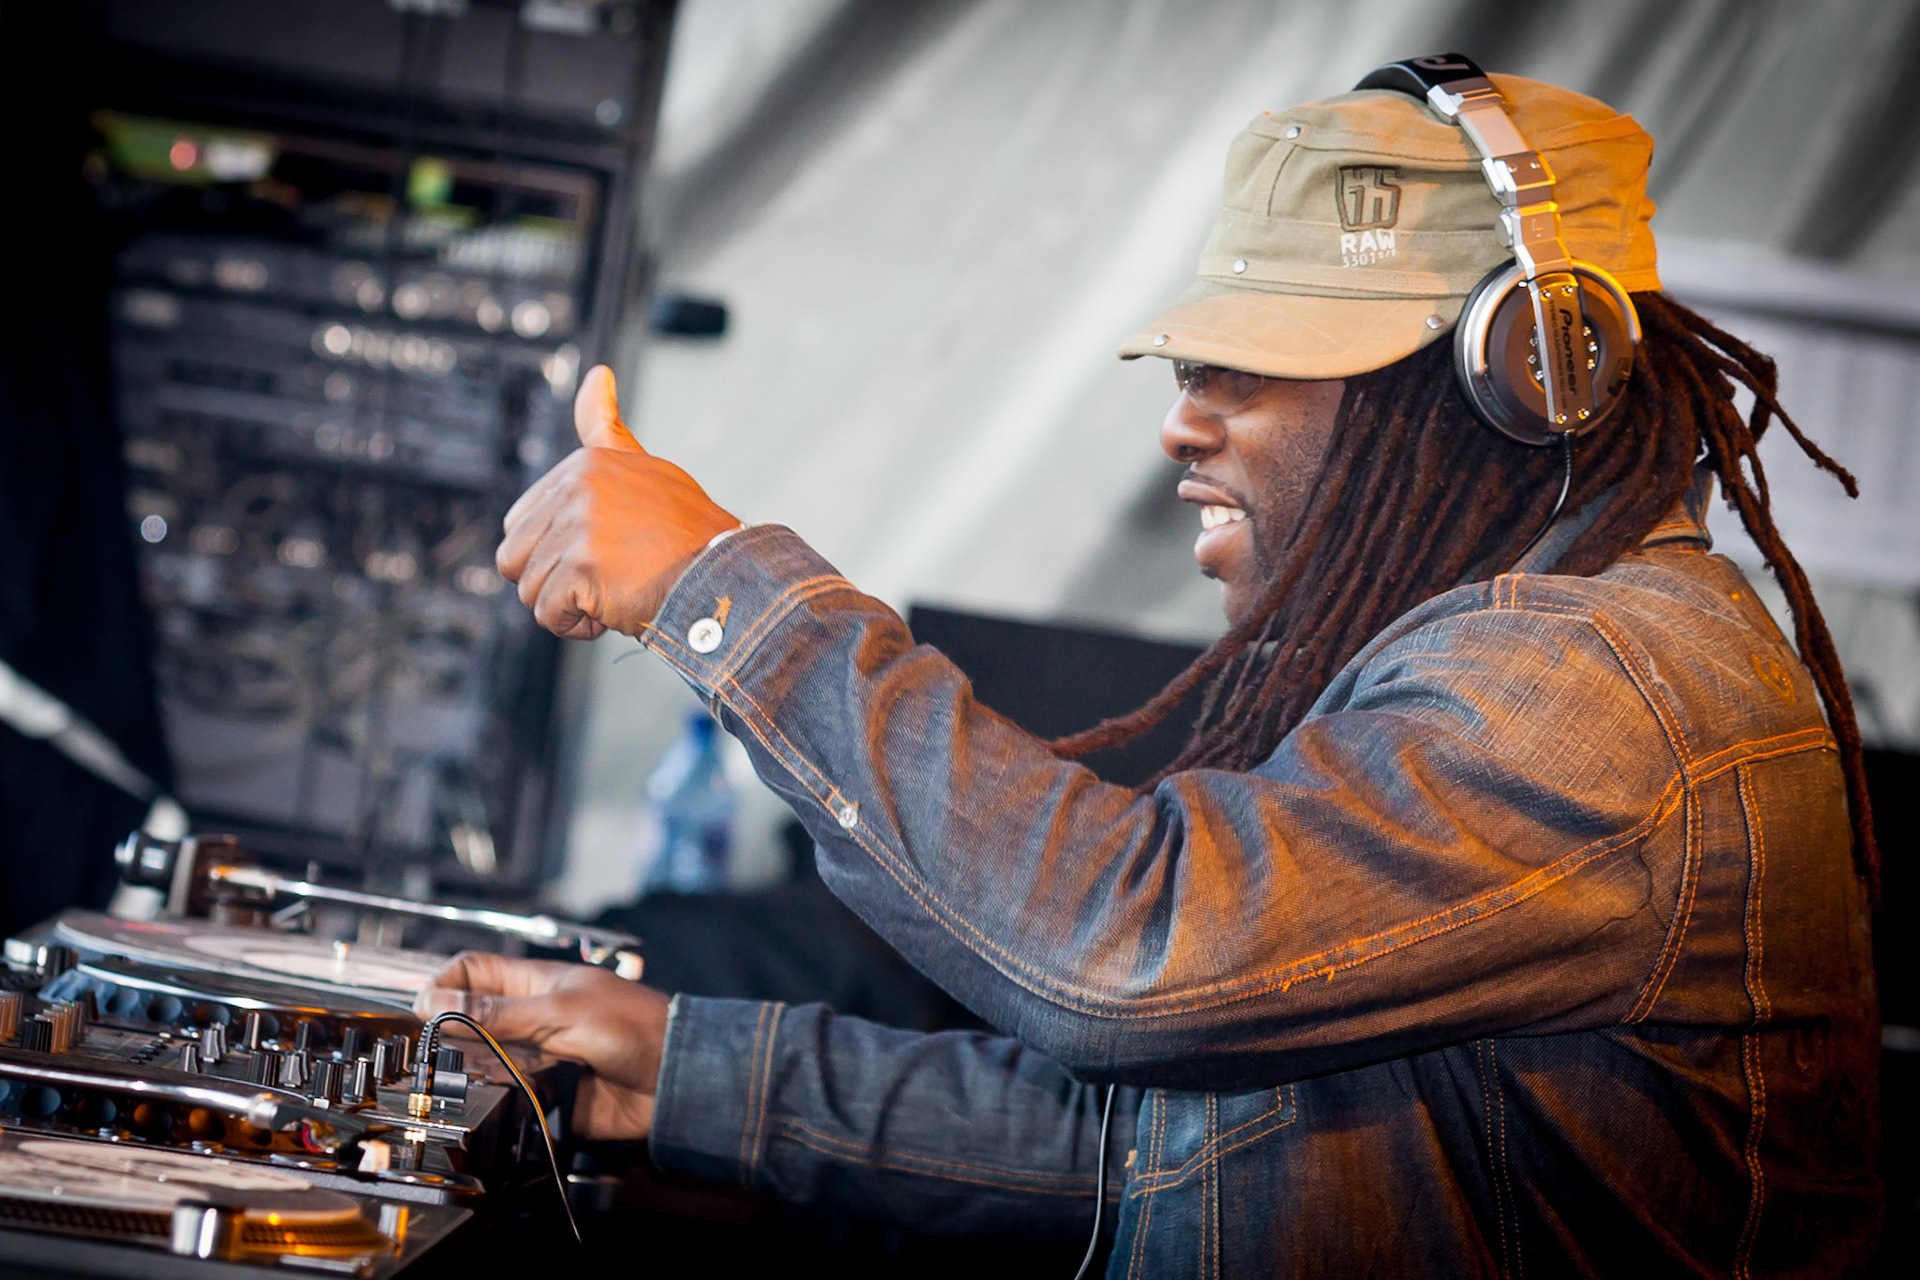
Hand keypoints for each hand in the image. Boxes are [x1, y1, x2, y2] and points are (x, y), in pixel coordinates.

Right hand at [414, 952, 672, 1140]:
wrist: (676, 1078)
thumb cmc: (633, 1027)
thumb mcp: (560, 1011)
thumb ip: (498, 1011)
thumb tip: (435, 1002)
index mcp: (532, 984)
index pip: (470, 972)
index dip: (443, 985)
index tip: (424, 1012)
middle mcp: (529, 1019)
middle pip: (469, 1022)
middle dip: (450, 1037)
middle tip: (439, 1052)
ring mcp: (536, 1058)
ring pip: (483, 1064)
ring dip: (476, 1071)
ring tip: (482, 1073)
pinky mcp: (546, 1096)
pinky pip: (508, 1099)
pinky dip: (500, 1101)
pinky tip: (504, 1099)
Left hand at [497, 365, 737, 639]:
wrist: (725, 577)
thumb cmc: (688, 534)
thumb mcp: (645, 468)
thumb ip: (605, 429)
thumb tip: (596, 374)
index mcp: (585, 465)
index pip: (523, 523)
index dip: (556, 552)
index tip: (604, 552)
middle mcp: (578, 488)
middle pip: (515, 557)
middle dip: (553, 580)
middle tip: (606, 578)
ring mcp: (579, 527)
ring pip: (529, 589)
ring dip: (568, 606)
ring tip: (615, 592)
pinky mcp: (582, 567)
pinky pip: (549, 615)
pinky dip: (579, 627)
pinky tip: (615, 610)